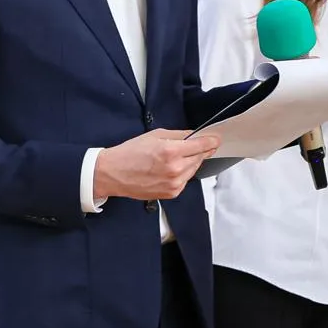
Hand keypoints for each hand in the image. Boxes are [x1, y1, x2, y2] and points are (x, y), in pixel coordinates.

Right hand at [93, 128, 221, 201]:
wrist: (112, 174)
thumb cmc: (129, 154)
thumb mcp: (154, 135)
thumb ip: (178, 135)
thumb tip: (196, 136)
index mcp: (171, 151)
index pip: (203, 145)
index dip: (212, 141)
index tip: (216, 139)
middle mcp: (175, 169)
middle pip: (201, 157)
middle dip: (198, 151)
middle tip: (189, 147)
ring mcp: (175, 183)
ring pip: (194, 169)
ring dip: (190, 162)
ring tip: (172, 159)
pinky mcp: (172, 193)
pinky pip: (186, 180)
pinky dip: (182, 174)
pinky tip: (168, 170)